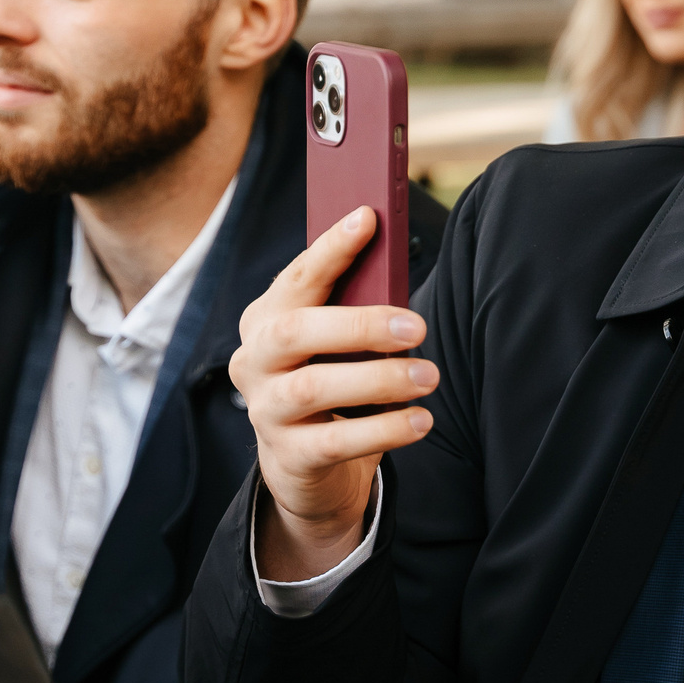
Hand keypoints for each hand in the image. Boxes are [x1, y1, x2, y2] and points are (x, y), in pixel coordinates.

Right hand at [231, 206, 439, 581]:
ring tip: (428, 376)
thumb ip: (355, 307)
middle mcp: (255, 360)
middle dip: (361, 324)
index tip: (366, 218)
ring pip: (314, 387)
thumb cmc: (332, 381)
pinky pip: (335, 441)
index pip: (297, 277)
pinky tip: (420, 421)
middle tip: (417, 327)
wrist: (305, 465)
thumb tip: (394, 265)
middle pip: (296, 331)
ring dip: (380, 379)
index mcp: (267, 319)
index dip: (331, 248)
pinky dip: (383, 430)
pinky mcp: (288, 456)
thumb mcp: (337, 342)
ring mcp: (266, 410)